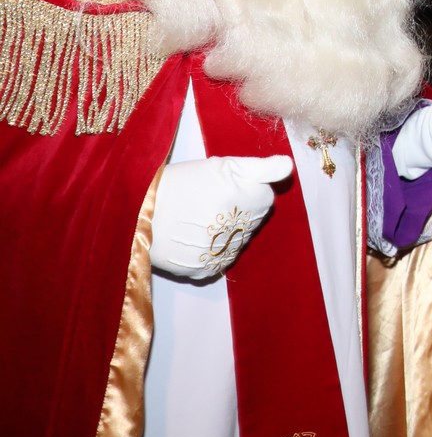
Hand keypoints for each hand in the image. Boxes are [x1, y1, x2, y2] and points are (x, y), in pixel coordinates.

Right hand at [150, 155, 293, 279]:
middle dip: (234, 212)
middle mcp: (246, 231)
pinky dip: (205, 252)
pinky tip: (189, 238)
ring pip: (232, 242)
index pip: (263, 197)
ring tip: (193, 219)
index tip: (220, 187)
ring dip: (220, 233)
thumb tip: (289, 167)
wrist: (139, 211)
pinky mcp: (204, 271)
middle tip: (204, 202)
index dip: (242, 190)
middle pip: (249, 221)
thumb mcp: (225, 165)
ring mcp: (225, 255)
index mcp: (256, 202)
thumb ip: (263, 167)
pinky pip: (213, 262)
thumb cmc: (183, 183)